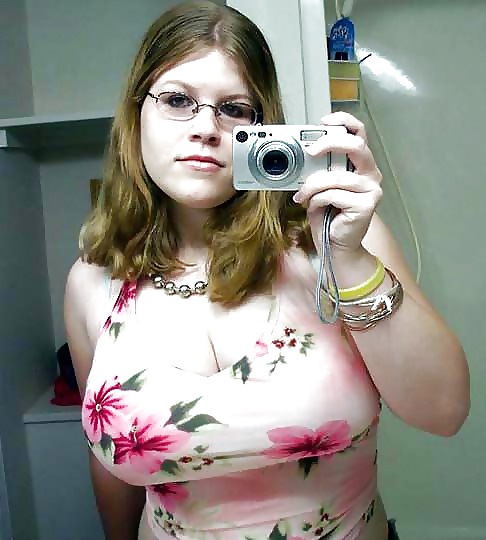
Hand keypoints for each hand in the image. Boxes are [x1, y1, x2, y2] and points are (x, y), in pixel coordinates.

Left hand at [293, 111, 382, 253]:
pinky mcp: (367, 205)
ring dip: (313, 185)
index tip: (324, 122)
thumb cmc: (328, 215)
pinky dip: (318, 200)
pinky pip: (334, 194)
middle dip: (330, 143)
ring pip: (337, 176)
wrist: (336, 245)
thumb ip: (319, 169)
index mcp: (360, 165)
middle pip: (355, 145)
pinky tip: (315, 207)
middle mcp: (370, 174)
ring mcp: (371, 189)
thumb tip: (303, 153)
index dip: (344, 122)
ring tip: (303, 195)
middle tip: (311, 151)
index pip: (358, 133)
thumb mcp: (321, 186)